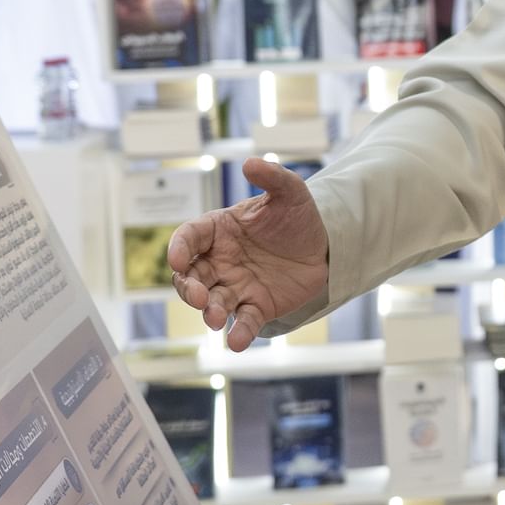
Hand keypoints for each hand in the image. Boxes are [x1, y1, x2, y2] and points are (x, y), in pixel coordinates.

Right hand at [168, 160, 331, 350]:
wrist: (325, 246)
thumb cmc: (297, 217)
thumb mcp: (290, 192)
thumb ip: (272, 177)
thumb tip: (251, 162)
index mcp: (219, 230)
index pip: (189, 238)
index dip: (180, 248)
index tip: (179, 260)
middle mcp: (220, 260)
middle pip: (191, 277)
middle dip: (188, 288)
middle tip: (198, 296)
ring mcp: (236, 286)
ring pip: (212, 302)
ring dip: (209, 311)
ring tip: (214, 318)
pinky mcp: (256, 306)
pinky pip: (243, 322)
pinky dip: (238, 333)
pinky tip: (237, 342)